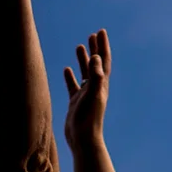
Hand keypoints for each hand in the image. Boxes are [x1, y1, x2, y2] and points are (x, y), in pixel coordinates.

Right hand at [62, 29, 111, 155]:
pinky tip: (67, 69)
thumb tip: (96, 56)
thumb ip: (96, 76)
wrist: (83, 140)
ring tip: (79, 46)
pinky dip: (71, 77)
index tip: (101, 31)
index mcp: (102, 85)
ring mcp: (85, 95)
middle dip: (95, 49)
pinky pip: (74, 86)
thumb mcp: (93, 95)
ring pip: (84, 73)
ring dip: (83, 59)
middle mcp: (95, 88)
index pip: (104, 61)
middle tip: (93, 34)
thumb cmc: (89, 119)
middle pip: (96, 64)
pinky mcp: (76, 103)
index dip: (103, 46)